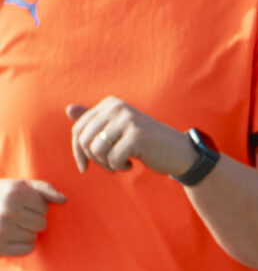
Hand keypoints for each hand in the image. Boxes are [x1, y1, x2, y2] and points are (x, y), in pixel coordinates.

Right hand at [0, 178, 65, 256]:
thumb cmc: (0, 196)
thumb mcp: (19, 185)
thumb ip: (44, 189)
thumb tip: (64, 200)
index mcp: (16, 192)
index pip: (45, 208)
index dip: (36, 207)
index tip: (21, 205)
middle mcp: (9, 210)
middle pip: (42, 223)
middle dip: (32, 221)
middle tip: (16, 217)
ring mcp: (3, 230)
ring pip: (35, 236)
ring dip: (27, 233)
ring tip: (12, 226)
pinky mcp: (0, 246)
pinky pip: (28, 249)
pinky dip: (23, 245)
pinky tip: (10, 237)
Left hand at [66, 98, 191, 179]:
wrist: (176, 151)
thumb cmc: (144, 142)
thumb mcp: (117, 128)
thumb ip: (94, 119)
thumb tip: (68, 109)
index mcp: (110, 103)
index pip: (78, 129)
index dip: (78, 152)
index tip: (85, 166)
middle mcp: (117, 107)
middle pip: (84, 140)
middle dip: (93, 159)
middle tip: (109, 165)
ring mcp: (127, 120)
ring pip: (96, 150)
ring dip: (107, 164)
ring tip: (121, 163)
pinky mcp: (136, 136)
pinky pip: (112, 158)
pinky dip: (119, 166)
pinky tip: (132, 163)